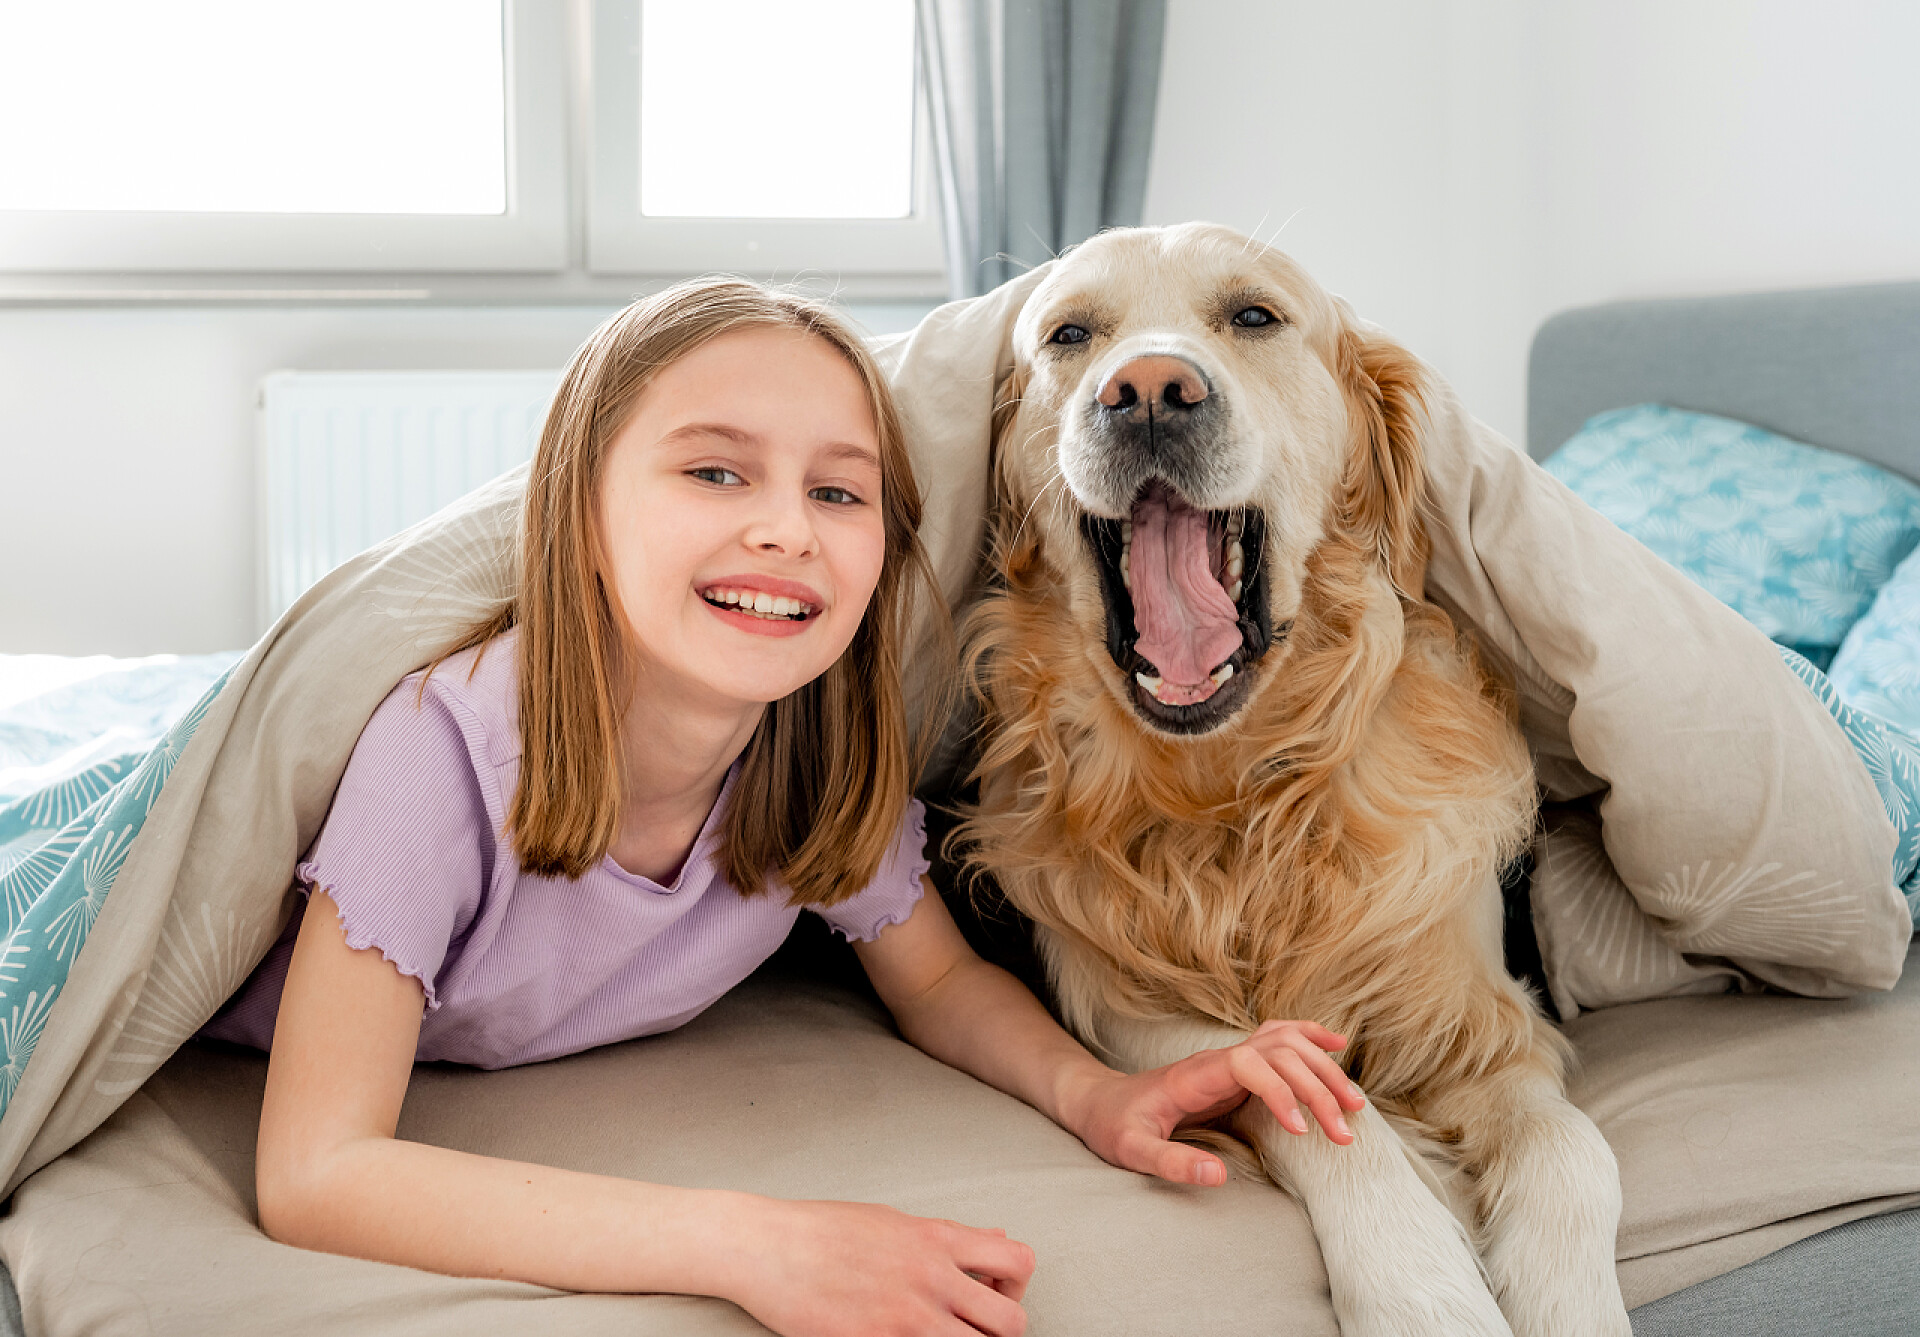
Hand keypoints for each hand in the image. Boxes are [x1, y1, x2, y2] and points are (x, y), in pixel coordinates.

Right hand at [732, 1197, 1033, 1336]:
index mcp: (937, 1238)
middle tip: (972, 1331)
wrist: (765, 1247)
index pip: (1018, 1261)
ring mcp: (905, 1317)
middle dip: (1002, 1333)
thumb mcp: (893, 1219)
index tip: (991, 1295)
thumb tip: (995, 1240)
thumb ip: (948, 1236)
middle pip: (1011, 1322)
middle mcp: (931, 1277)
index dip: (1016, 1287)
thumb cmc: (823, 1229)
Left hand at [1065, 1020, 1367, 1186]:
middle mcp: (1216, 1058)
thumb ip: (1169, 1162)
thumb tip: (1218, 1176)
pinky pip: (1277, 1040)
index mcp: (1193, 1075)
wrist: (1098, 1101)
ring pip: (1286, 1043)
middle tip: (1343, 1134)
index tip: (1299, 1129)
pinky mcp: (1235, 1067)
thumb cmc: (1113, 1126)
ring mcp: (1227, 1058)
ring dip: (1323, 1069)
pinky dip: (1309, 1037)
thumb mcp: (1130, 1150)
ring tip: (1353, 1106)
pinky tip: (1336, 1045)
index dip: (1279, 1089)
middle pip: (1278, 1052)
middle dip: (1315, 1088)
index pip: (1248, 1062)